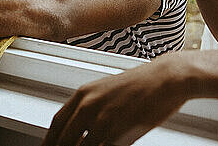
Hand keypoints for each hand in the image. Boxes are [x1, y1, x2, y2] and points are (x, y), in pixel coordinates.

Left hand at [42, 54, 187, 145]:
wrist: (166, 79)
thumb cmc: (142, 85)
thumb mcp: (108, 91)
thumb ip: (91, 109)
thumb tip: (81, 131)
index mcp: (83, 94)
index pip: (57, 124)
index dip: (51, 140)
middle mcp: (88, 106)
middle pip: (63, 141)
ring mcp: (101, 121)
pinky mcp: (117, 133)